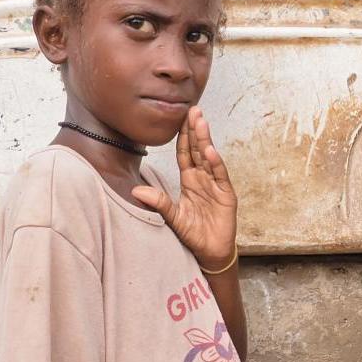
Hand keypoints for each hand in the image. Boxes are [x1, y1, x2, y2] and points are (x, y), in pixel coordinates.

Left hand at [133, 108, 237, 269]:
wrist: (210, 252)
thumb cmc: (193, 234)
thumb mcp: (172, 217)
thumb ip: (158, 202)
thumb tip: (136, 191)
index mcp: (189, 180)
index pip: (185, 153)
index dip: (183, 136)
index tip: (180, 117)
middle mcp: (203, 179)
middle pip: (198, 150)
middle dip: (195, 130)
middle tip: (193, 109)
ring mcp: (215, 185)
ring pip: (209, 158)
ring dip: (205, 140)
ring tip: (201, 122)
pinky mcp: (226, 196)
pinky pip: (220, 177)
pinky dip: (215, 164)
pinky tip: (210, 151)